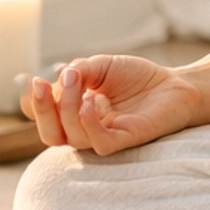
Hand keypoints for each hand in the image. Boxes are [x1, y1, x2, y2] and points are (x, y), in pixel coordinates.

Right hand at [22, 56, 204, 155]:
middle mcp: (85, 129)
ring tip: (77, 82)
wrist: (174, 83)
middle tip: (41, 84)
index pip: (43, 117)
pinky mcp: (126, 140)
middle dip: (42, 110)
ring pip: (72, 138)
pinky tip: (91, 104)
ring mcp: (105, 136)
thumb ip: (81, 70)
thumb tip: (61, 75)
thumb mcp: (103, 66)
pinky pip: (100, 144)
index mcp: (74, 113)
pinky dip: (90, 125)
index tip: (36, 80)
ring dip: (68, 108)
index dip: (34, 103)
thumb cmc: (137, 77)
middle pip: (50, 134)